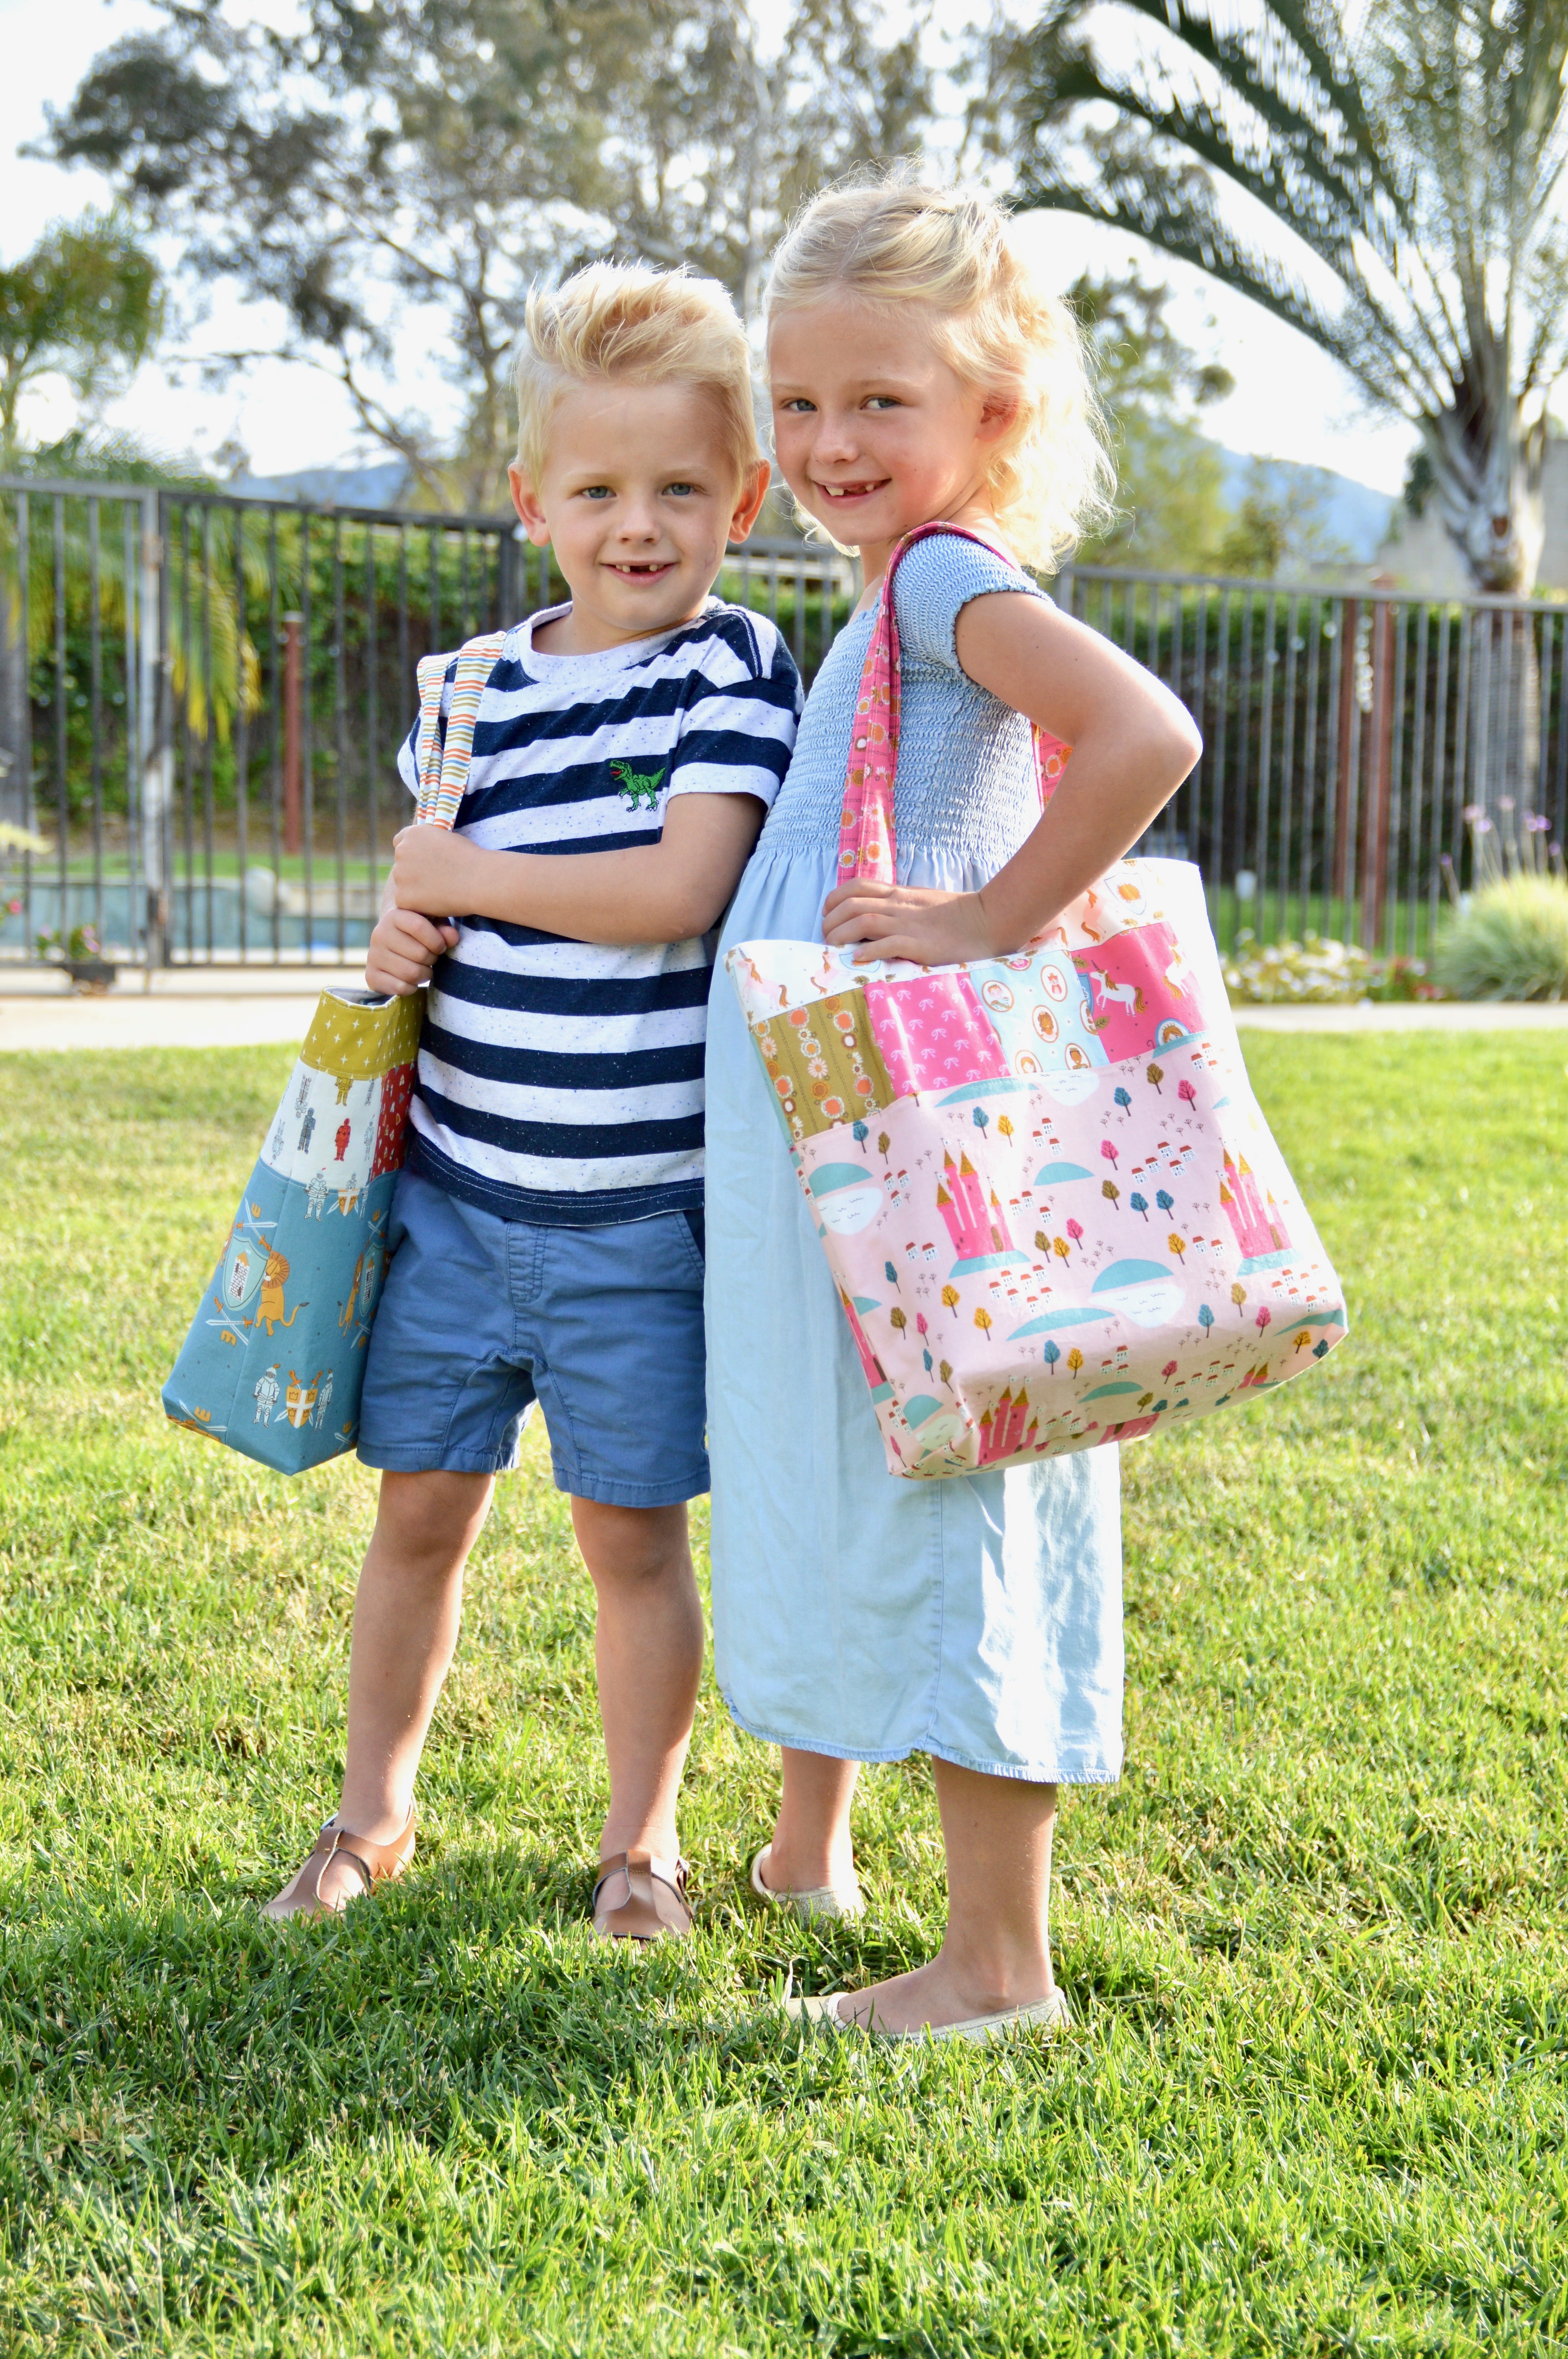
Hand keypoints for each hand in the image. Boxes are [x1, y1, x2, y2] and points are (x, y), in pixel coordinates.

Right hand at [365, 903, 457, 996]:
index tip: (441, 946)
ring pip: (411, 973)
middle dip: (432, 959)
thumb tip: (452, 937)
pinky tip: (411, 979)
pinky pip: (400, 987)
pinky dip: (412, 987)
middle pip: (419, 954)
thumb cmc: (421, 933)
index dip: (437, 941)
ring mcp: (373, 955)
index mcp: (394, 916)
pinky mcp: (371, 976)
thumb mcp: (434, 924)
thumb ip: (444, 929)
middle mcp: (380, 934)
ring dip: (425, 974)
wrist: (394, 946)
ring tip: (424, 968)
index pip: (418, 926)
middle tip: (431, 957)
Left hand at [390, 822, 484, 919]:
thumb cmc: (470, 858)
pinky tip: (436, 902)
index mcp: (412, 834)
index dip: (412, 853)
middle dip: (413, 872)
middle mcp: (401, 851)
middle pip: (401, 864)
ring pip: (403, 884)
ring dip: (415, 889)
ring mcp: (400, 874)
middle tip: (436, 880)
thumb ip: (429, 843)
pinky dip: (418, 905)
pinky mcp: (402, 897)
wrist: (478, 879)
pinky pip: (406, 902)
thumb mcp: (446, 838)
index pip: (400, 842)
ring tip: (440, 891)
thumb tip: (425, 851)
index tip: (423, 862)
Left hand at [821, 877, 1002, 965]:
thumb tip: (875, 917)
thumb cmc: (956, 915)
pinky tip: (858, 960)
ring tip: (833, 949)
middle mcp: (899, 906)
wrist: (988, 920)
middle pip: (852, 905)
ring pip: (863, 921)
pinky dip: (868, 951)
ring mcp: (909, 924)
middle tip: (827, 939)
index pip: (856, 887)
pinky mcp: (920, 944)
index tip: (828, 915)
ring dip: (842, 934)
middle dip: (831, 921)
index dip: (834, 900)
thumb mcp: (921, 902)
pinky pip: (888, 944)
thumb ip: (899, 906)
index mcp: (899, 895)